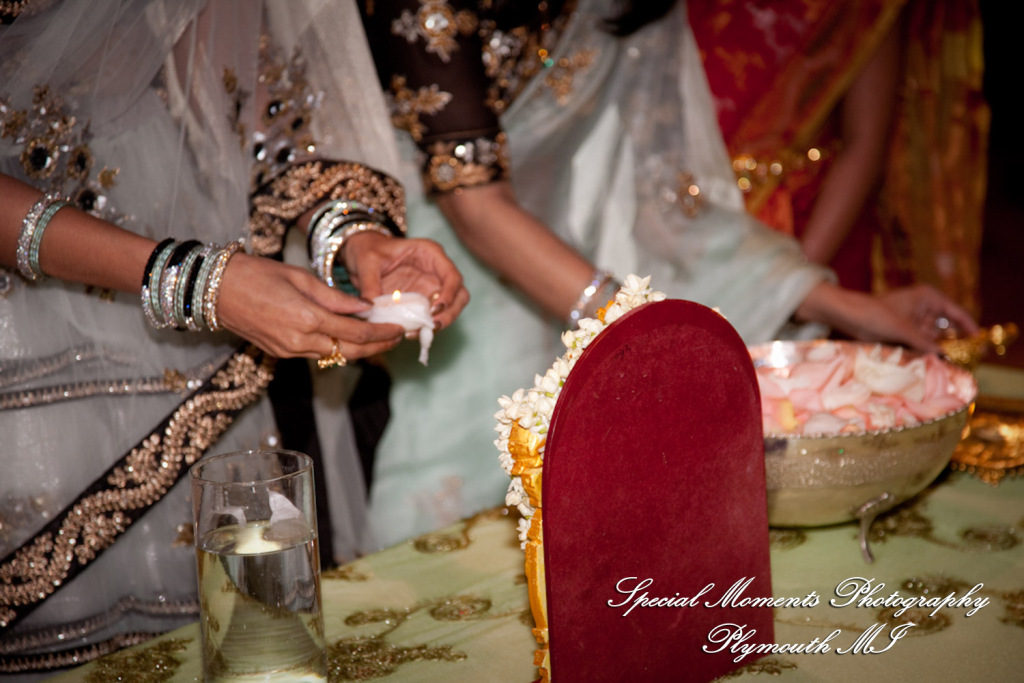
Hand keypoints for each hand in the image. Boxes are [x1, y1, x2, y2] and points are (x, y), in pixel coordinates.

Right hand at [216, 253, 404, 359]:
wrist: (214, 290)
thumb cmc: (256, 274)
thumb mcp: (301, 278)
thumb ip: (336, 297)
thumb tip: (365, 308)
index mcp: (308, 319)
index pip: (357, 333)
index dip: (382, 333)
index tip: (399, 329)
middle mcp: (300, 341)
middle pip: (350, 351)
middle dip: (377, 347)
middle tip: (397, 339)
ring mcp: (288, 350)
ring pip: (333, 355)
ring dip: (358, 348)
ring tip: (378, 336)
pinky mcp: (280, 353)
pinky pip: (316, 353)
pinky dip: (335, 346)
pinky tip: (347, 336)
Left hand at [342, 233, 468, 329]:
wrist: (360, 256)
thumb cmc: (368, 250)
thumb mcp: (367, 261)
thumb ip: (369, 283)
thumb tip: (371, 308)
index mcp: (430, 254)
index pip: (452, 275)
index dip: (449, 294)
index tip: (435, 310)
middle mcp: (436, 272)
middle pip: (459, 295)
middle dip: (450, 313)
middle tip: (431, 325)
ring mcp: (430, 289)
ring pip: (449, 310)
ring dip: (438, 324)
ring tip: (417, 333)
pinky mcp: (421, 303)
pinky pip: (430, 318)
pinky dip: (423, 328)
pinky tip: (408, 333)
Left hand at [796, 282, 978, 352]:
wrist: (846, 316)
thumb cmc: (874, 314)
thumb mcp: (904, 330)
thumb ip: (926, 345)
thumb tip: (946, 359)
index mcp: (929, 298)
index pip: (957, 314)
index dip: (971, 329)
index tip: (981, 345)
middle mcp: (925, 309)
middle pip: (947, 329)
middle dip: (955, 344)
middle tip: (968, 362)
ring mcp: (914, 322)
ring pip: (933, 340)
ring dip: (938, 352)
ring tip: (950, 368)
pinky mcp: (903, 333)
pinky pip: (920, 345)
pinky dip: (925, 354)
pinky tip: (932, 366)